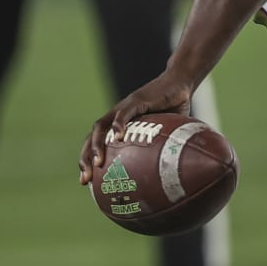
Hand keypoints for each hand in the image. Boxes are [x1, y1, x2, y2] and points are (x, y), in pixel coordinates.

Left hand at [78, 72, 194, 183]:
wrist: (180, 83)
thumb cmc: (175, 110)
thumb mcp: (168, 135)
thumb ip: (166, 152)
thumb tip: (177, 177)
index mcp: (120, 126)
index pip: (97, 145)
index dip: (89, 162)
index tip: (86, 182)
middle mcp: (116, 117)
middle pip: (92, 138)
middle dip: (86, 159)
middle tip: (85, 180)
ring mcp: (124, 108)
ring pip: (101, 127)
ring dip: (97, 145)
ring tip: (97, 163)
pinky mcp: (136, 100)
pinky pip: (123, 113)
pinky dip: (118, 125)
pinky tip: (117, 137)